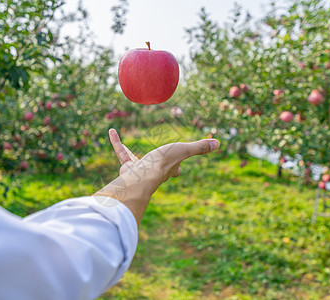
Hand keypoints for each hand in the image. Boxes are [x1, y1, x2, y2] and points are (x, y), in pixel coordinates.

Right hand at [94, 128, 219, 225]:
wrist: (141, 175)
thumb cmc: (163, 163)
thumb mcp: (183, 150)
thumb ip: (199, 147)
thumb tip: (218, 143)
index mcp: (168, 169)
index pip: (175, 169)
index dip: (177, 168)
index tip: (178, 168)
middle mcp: (154, 172)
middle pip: (155, 168)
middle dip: (155, 165)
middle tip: (155, 161)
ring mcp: (140, 170)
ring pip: (134, 161)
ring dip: (130, 155)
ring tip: (129, 156)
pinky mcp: (127, 166)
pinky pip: (121, 152)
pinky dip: (117, 141)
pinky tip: (111, 131)